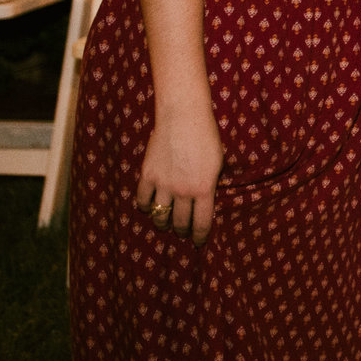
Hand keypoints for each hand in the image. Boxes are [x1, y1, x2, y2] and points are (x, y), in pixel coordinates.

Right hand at [135, 104, 222, 242]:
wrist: (184, 117)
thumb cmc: (207, 137)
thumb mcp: (218, 163)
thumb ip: (211, 184)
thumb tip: (206, 201)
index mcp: (204, 189)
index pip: (201, 223)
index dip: (199, 236)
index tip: (198, 243)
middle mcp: (182, 191)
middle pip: (180, 222)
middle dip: (182, 231)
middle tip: (183, 232)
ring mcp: (163, 184)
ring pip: (160, 215)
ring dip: (163, 222)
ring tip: (166, 223)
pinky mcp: (147, 175)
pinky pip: (143, 200)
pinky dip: (146, 207)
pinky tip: (150, 208)